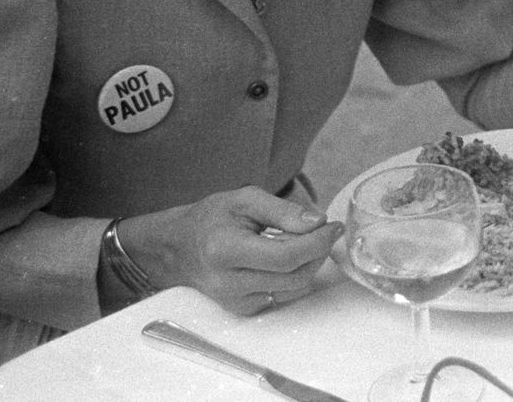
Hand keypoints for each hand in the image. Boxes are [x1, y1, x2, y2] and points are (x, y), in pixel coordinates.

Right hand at [118, 186, 343, 314]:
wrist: (179, 248)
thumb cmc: (211, 218)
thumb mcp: (244, 199)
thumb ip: (282, 210)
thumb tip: (317, 221)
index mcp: (226, 250)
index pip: (285, 256)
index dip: (316, 242)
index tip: (333, 226)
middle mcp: (229, 283)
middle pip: (293, 276)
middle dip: (318, 251)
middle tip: (325, 229)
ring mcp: (235, 302)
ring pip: (292, 289)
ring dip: (309, 264)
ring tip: (308, 239)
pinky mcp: (243, 311)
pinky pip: (282, 296)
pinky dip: (294, 276)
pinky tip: (289, 256)